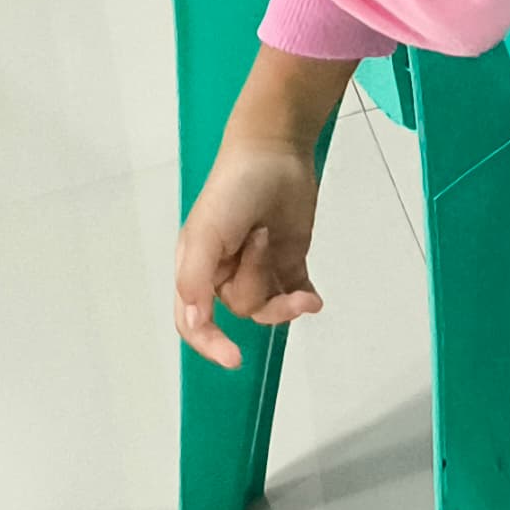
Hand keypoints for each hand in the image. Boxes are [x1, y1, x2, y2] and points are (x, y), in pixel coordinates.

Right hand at [177, 123, 324, 370]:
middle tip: (261, 236)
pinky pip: (295, 293)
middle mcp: (226, 274)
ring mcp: (260, 268)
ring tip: (280, 244)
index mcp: (197, 269)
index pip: (194, 322)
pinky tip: (314, 299)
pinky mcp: (289, 259)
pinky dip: (304, 300)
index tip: (234, 358)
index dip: (209, 344)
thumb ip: (196, 278)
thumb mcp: (206, 232)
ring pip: (270, 305)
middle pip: (242, 308)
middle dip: (255, 279)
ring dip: (283, 291)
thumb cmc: (232, 190)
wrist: (276, 152)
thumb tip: (195, 324)